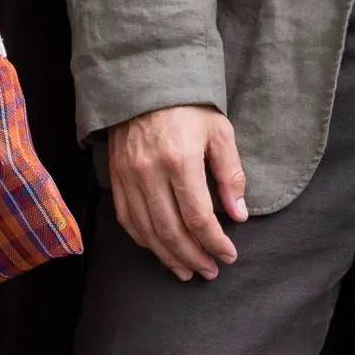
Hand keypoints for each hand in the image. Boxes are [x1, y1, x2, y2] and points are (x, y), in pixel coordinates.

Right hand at [107, 103, 247, 278]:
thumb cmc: (188, 106)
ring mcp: (129, 177)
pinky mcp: (116, 178)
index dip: (214, 242)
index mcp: (180, 160)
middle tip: (210, 271)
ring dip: (169, 257)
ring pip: (147, 232)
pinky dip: (144, 240)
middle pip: (171, 231)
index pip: (198, 217)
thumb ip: (230, 174)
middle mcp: (150, 173)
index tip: (228, 255)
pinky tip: (160, 250)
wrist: (144, 83)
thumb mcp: (219, 132)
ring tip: (187, 270)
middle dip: (193, 257)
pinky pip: (127, 220)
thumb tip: (238, 215)